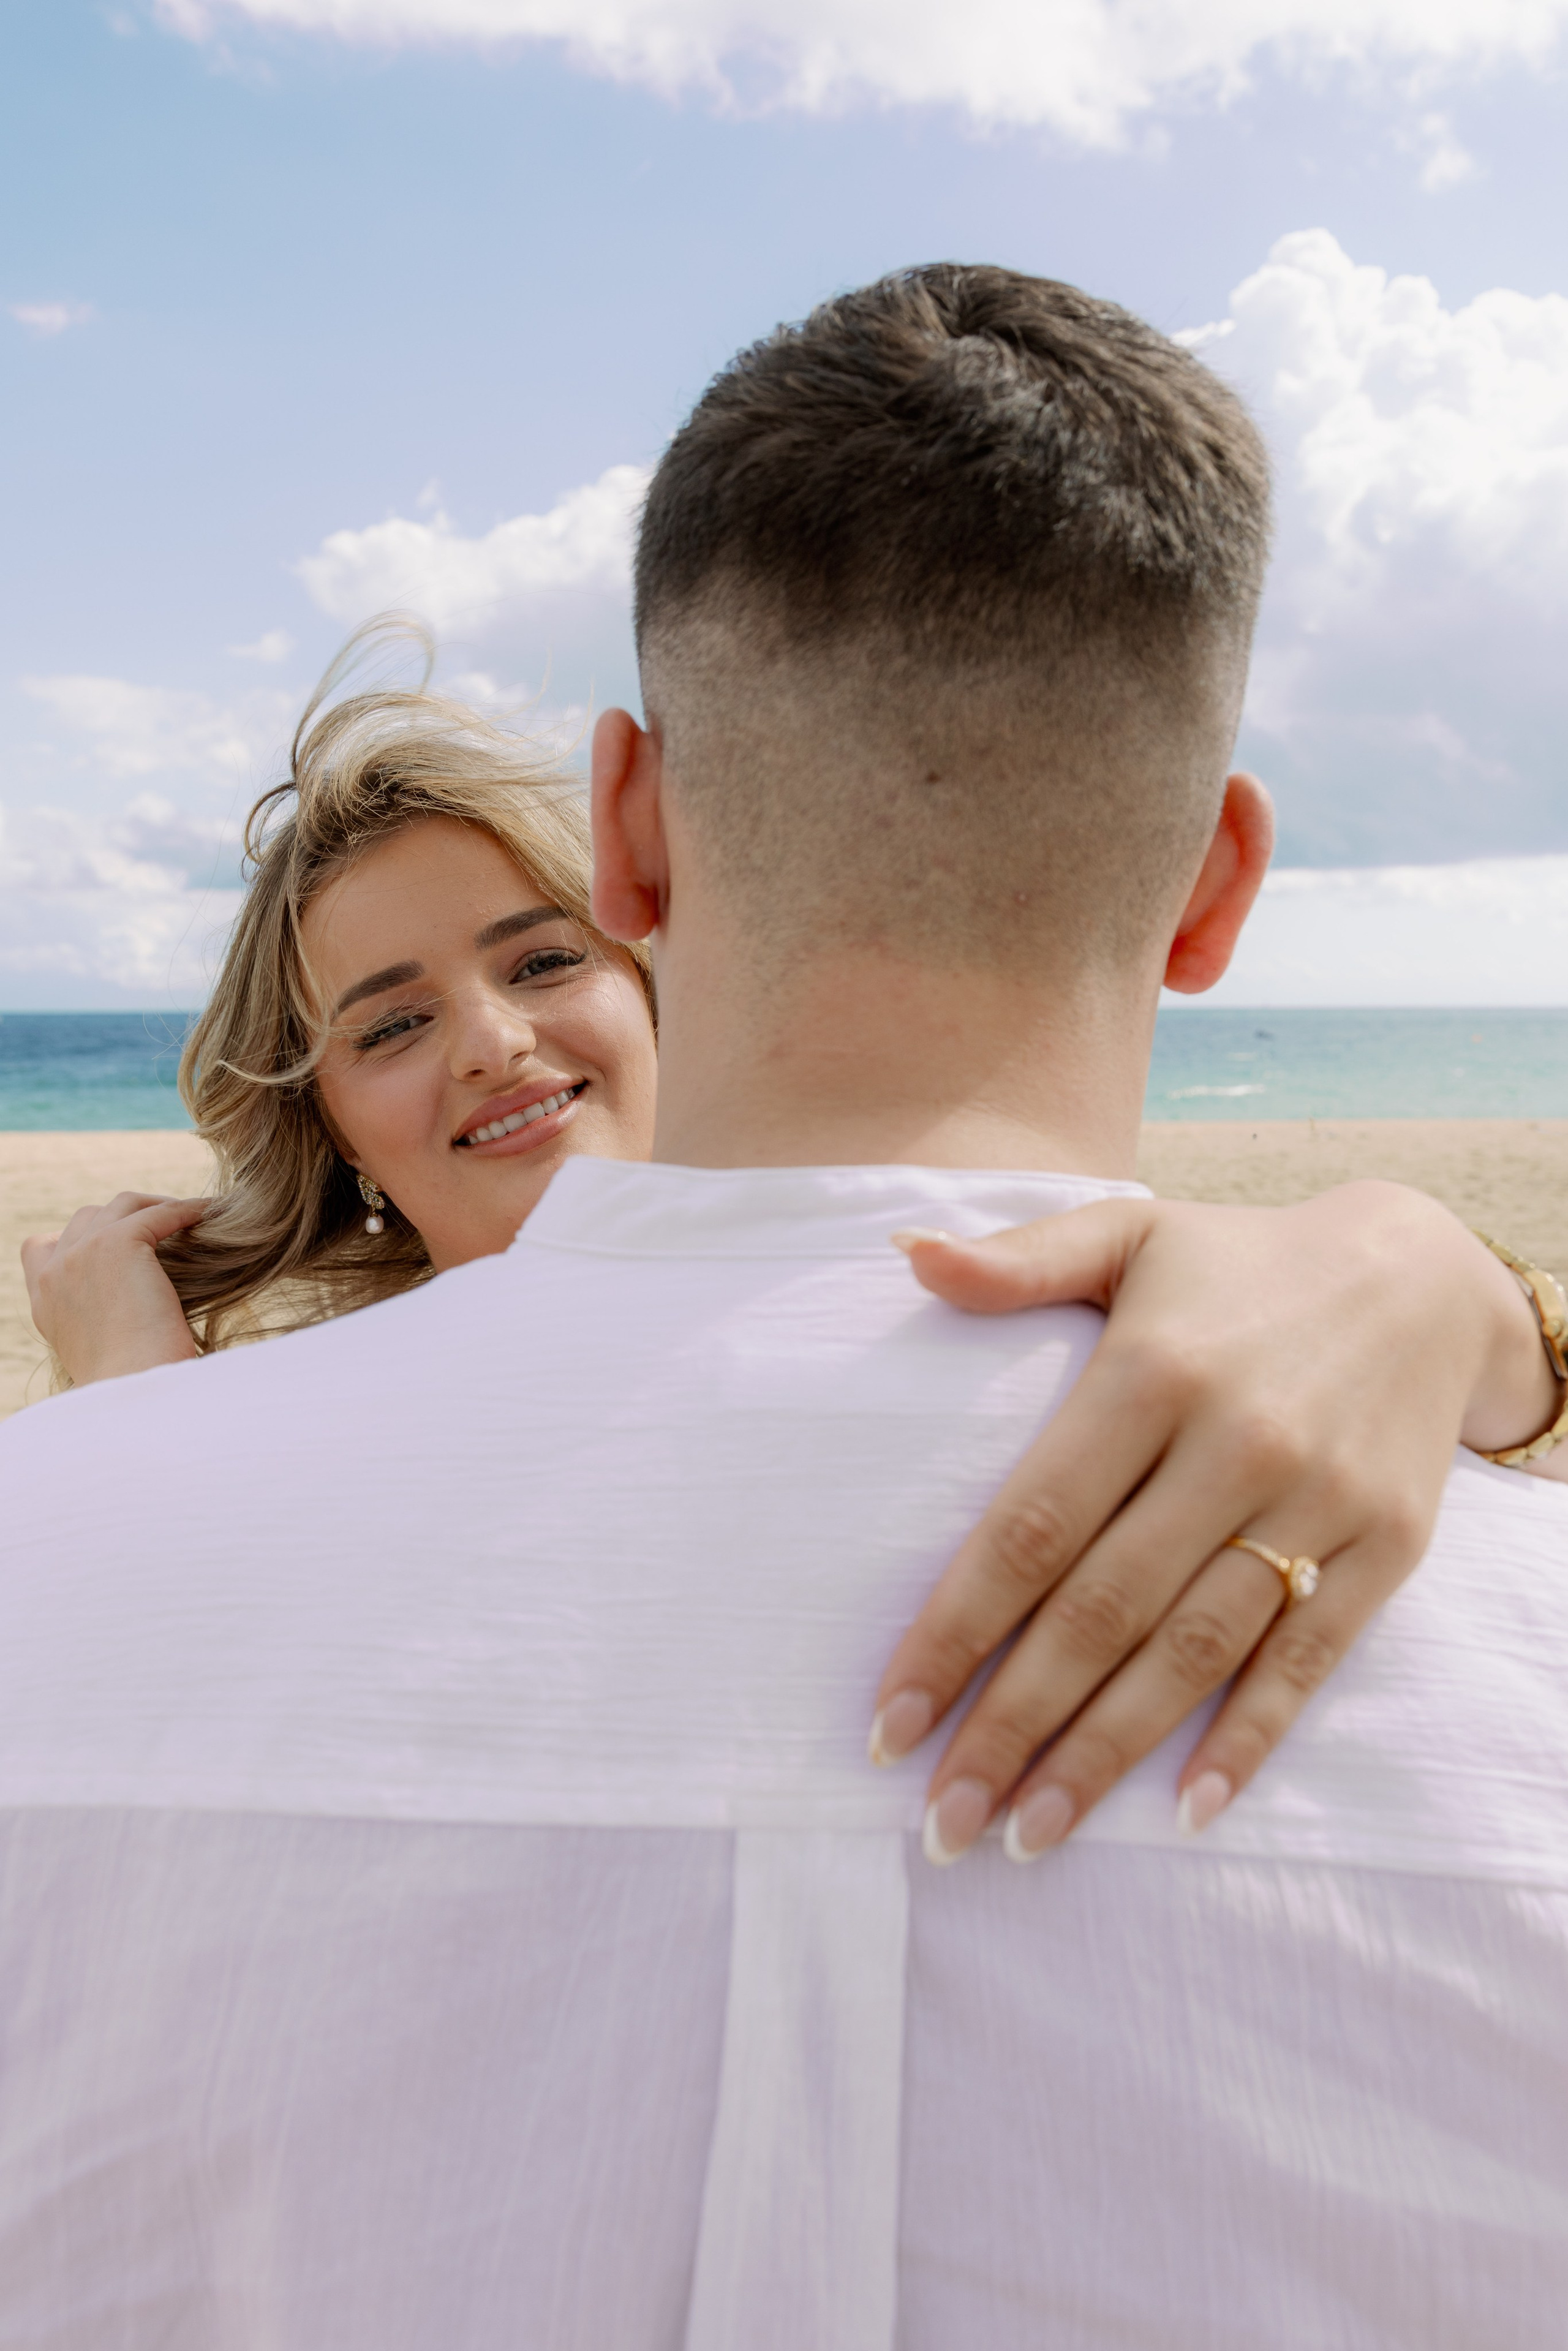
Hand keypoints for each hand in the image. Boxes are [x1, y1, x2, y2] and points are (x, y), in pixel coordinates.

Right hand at [22, 1193, 207, 1386]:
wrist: (135, 1390)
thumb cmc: (133, 1383)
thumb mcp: (101, 1348)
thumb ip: (99, 1317)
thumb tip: (133, 1302)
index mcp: (44, 1300)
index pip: (42, 1248)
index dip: (79, 1238)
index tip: (114, 1245)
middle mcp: (54, 1273)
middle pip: (87, 1219)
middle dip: (125, 1218)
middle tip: (166, 1227)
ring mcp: (82, 1253)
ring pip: (121, 1206)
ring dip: (156, 1206)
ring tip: (188, 1214)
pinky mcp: (117, 1242)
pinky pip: (159, 1213)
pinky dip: (187, 1209)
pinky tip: (211, 1213)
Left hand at [870, 1182, 1559, 1861]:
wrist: (1422, 1278)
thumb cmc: (1238, 1266)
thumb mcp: (1131, 1234)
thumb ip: (1020, 1260)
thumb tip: (908, 1257)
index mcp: (1151, 1373)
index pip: (1030, 1526)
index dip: (955, 1631)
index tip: (889, 1722)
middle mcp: (1234, 1443)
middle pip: (1101, 1610)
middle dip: (1012, 1725)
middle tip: (942, 1822)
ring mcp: (1316, 1501)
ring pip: (1194, 1650)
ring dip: (1107, 1753)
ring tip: (1026, 1833)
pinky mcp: (1384, 1547)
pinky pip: (1307, 1658)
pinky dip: (1250, 1738)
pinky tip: (1187, 1812)